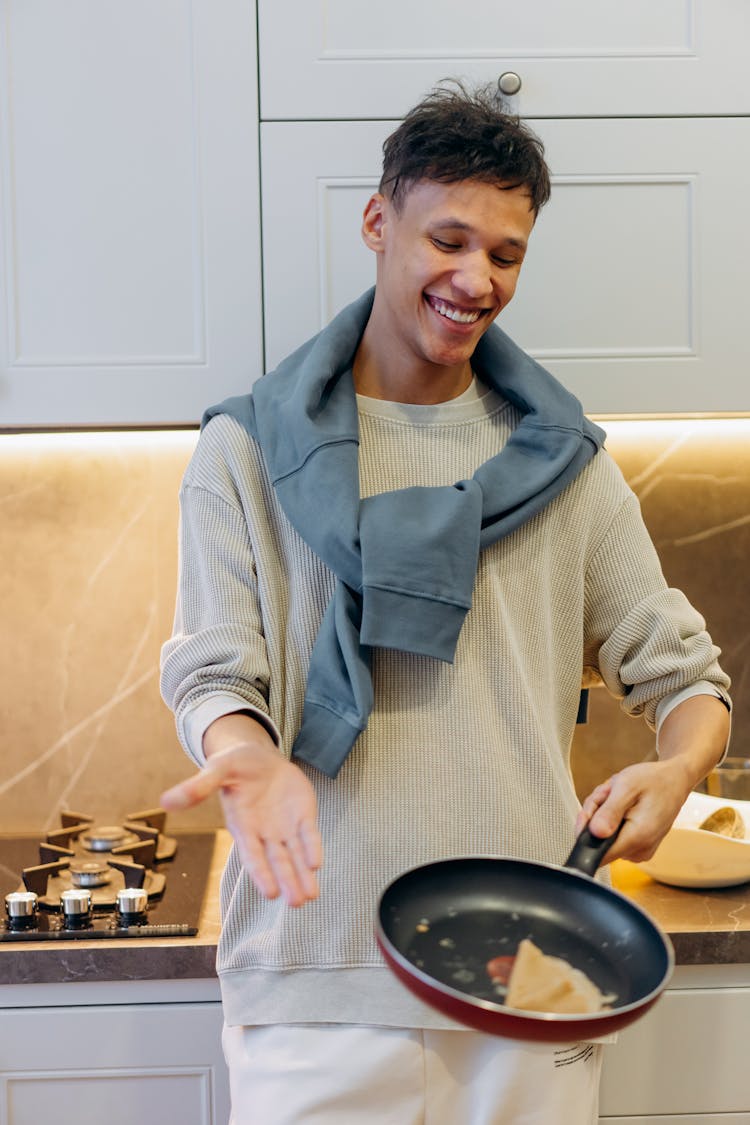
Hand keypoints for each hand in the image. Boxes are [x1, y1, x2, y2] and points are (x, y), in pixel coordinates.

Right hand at [160, 715, 321, 906]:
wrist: (259, 756)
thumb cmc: (234, 765)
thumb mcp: (216, 770)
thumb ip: (197, 788)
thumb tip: (164, 802)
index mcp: (242, 826)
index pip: (252, 854)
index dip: (261, 872)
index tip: (270, 893)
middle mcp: (264, 832)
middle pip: (277, 861)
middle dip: (287, 881)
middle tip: (296, 903)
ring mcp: (284, 826)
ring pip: (295, 855)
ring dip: (303, 875)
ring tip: (310, 896)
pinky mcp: (302, 815)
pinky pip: (309, 834)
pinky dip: (313, 848)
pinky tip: (316, 864)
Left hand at [575, 694, 729, 863]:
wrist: (675, 780)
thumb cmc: (652, 780)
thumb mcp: (627, 786)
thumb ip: (610, 812)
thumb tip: (594, 834)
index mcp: (637, 838)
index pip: (598, 854)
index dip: (586, 832)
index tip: (594, 808)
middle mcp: (639, 851)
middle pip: (597, 841)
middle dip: (596, 814)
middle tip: (609, 793)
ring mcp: (639, 851)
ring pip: (603, 836)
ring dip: (603, 813)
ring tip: (618, 795)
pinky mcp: (638, 847)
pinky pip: (613, 835)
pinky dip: (611, 817)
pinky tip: (622, 802)